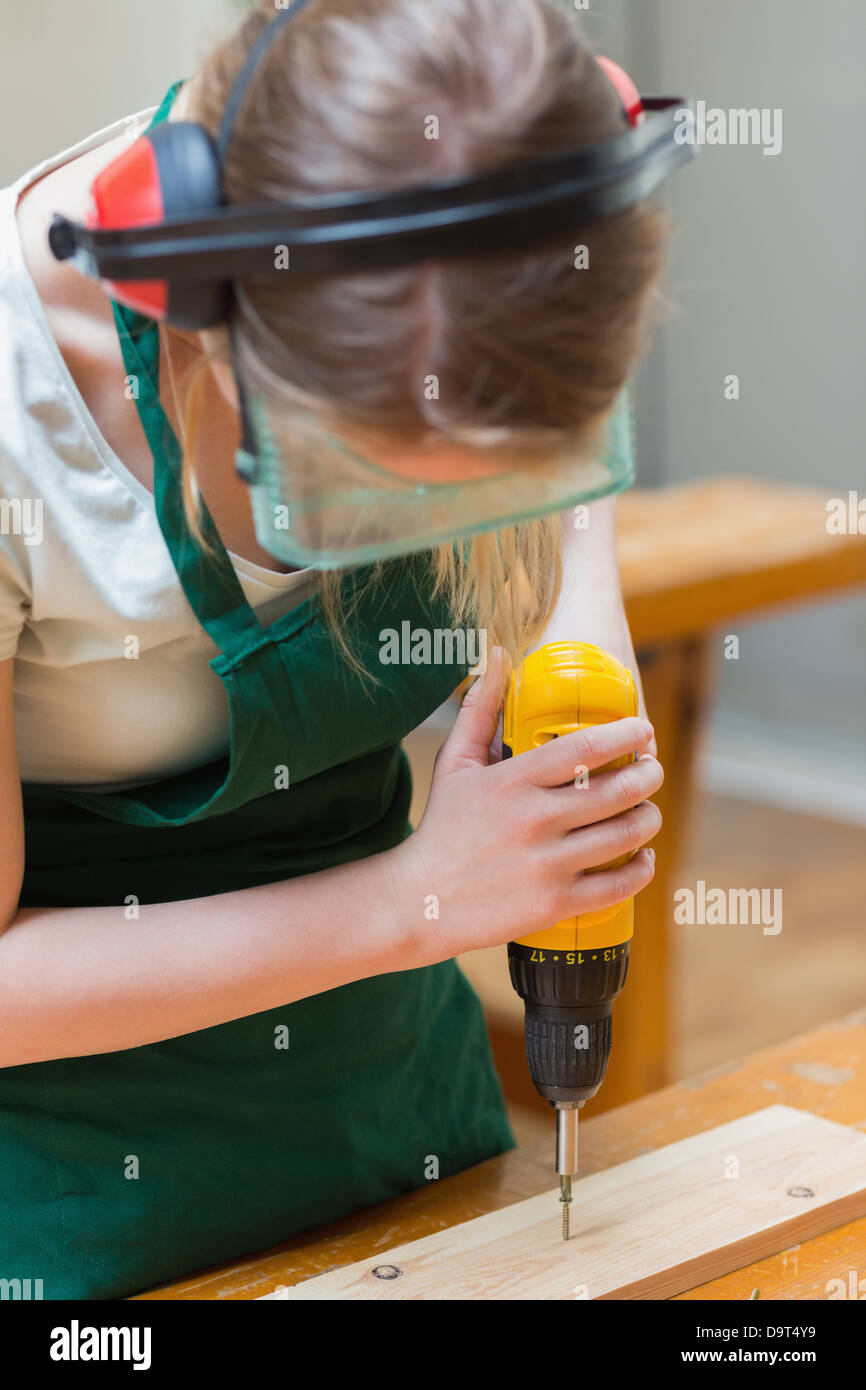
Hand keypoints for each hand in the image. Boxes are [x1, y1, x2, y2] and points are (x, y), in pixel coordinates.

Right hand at [390, 648, 662, 965]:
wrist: (421, 901)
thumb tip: (498, 655)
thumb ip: (480, 709)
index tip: (644, 730)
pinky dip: (642, 869)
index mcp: (512, 781)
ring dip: (649, 818)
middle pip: (619, 789)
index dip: (629, 734)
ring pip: (627, 835)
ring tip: (647, 810)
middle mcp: (534, 820)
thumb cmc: (443, 826)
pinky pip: (619, 885)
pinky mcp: (555, 904)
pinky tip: (643, 857)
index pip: (587, 747)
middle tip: (652, 769)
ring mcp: (548, 865)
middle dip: (649, 774)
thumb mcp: (455, 763)